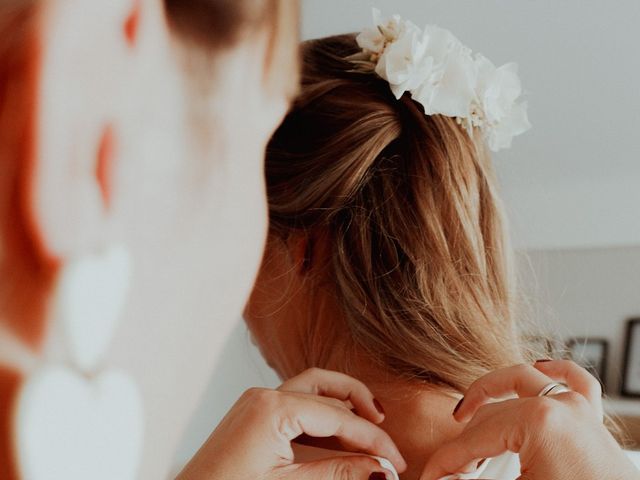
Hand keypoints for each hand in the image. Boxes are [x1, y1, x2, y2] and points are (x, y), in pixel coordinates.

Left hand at [178, 368, 405, 479]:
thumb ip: (338, 473)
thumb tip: (379, 470)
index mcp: (273, 409)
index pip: (338, 417)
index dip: (372, 439)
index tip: (395, 460)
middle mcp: (264, 396)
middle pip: (327, 390)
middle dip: (360, 410)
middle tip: (385, 430)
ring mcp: (256, 402)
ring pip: (312, 387)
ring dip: (342, 401)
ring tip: (367, 421)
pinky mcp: (253, 413)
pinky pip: (296, 401)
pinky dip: (321, 411)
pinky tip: (336, 433)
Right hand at [420, 360, 638, 479]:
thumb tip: (441, 479)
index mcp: (537, 421)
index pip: (474, 438)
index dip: (446, 460)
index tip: (432, 475)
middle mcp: (558, 405)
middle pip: (491, 415)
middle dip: (464, 444)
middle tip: (449, 472)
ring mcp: (578, 409)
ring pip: (523, 381)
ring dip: (491, 393)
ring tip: (466, 412)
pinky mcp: (591, 419)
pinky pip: (574, 380)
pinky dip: (553, 372)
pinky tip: (535, 371)